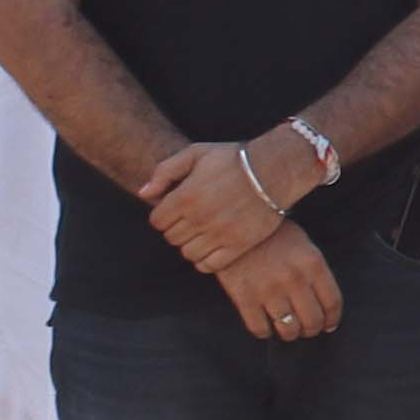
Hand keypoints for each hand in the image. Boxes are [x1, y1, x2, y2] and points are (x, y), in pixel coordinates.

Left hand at [138, 134, 302, 275]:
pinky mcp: (239, 245)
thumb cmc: (234, 159)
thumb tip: (143, 194)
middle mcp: (199, 218)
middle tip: (191, 220)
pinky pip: (210, 265)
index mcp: (185, 196)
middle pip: (172, 238)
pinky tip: (211, 248)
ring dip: (191, 245)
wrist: (276, 169)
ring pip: (188, 253)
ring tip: (202, 234)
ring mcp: (219, 233)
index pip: (157, 221)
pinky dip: (205, 261)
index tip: (176, 210)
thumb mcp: (195, 153)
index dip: (163, 216)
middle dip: (177, 229)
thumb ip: (164, 171)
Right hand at [216, 229, 342, 342]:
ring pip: (288, 329)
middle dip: (312, 330)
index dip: (332, 319)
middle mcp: (294, 280)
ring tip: (288, 330)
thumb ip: (314, 271)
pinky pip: (259, 328)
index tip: (329, 325)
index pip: (332, 303)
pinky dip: (265, 333)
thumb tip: (323, 303)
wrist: (232, 223)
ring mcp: (269, 290)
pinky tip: (266, 327)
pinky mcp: (244, 297)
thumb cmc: (271, 233)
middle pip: (312, 320)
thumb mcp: (303, 245)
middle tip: (307, 330)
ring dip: (290, 334)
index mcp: (313, 265)